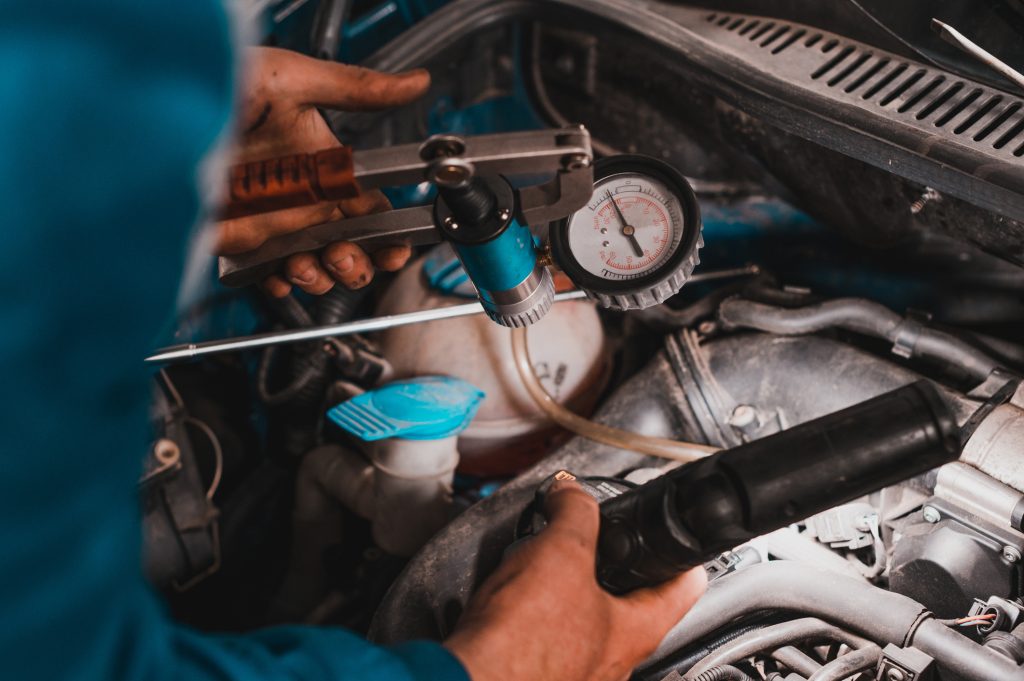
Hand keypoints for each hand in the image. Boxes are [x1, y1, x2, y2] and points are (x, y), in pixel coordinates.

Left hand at [215, 47, 430, 296]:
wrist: (158, 118)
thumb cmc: (219, 86)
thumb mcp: (294, 81)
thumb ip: (357, 89)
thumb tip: (415, 83)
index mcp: (325, 167)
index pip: (374, 211)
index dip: (390, 236)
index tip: (394, 248)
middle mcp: (305, 199)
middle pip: (352, 250)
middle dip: (356, 264)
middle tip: (341, 256)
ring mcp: (275, 223)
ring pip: (317, 269)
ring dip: (321, 277)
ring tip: (304, 265)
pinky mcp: (241, 243)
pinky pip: (271, 277)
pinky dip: (281, 286)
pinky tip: (278, 275)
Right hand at [444, 480, 705, 680]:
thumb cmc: (520, 640)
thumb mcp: (560, 551)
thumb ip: (575, 512)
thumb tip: (572, 493)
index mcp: (636, 632)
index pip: (686, 587)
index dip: (681, 552)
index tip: (672, 538)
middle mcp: (614, 662)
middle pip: (634, 604)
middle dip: (613, 568)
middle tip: (597, 543)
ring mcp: (579, 673)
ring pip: (590, 622)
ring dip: (573, 593)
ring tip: (548, 568)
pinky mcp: (542, 676)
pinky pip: (552, 638)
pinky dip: (541, 616)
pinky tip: (518, 603)